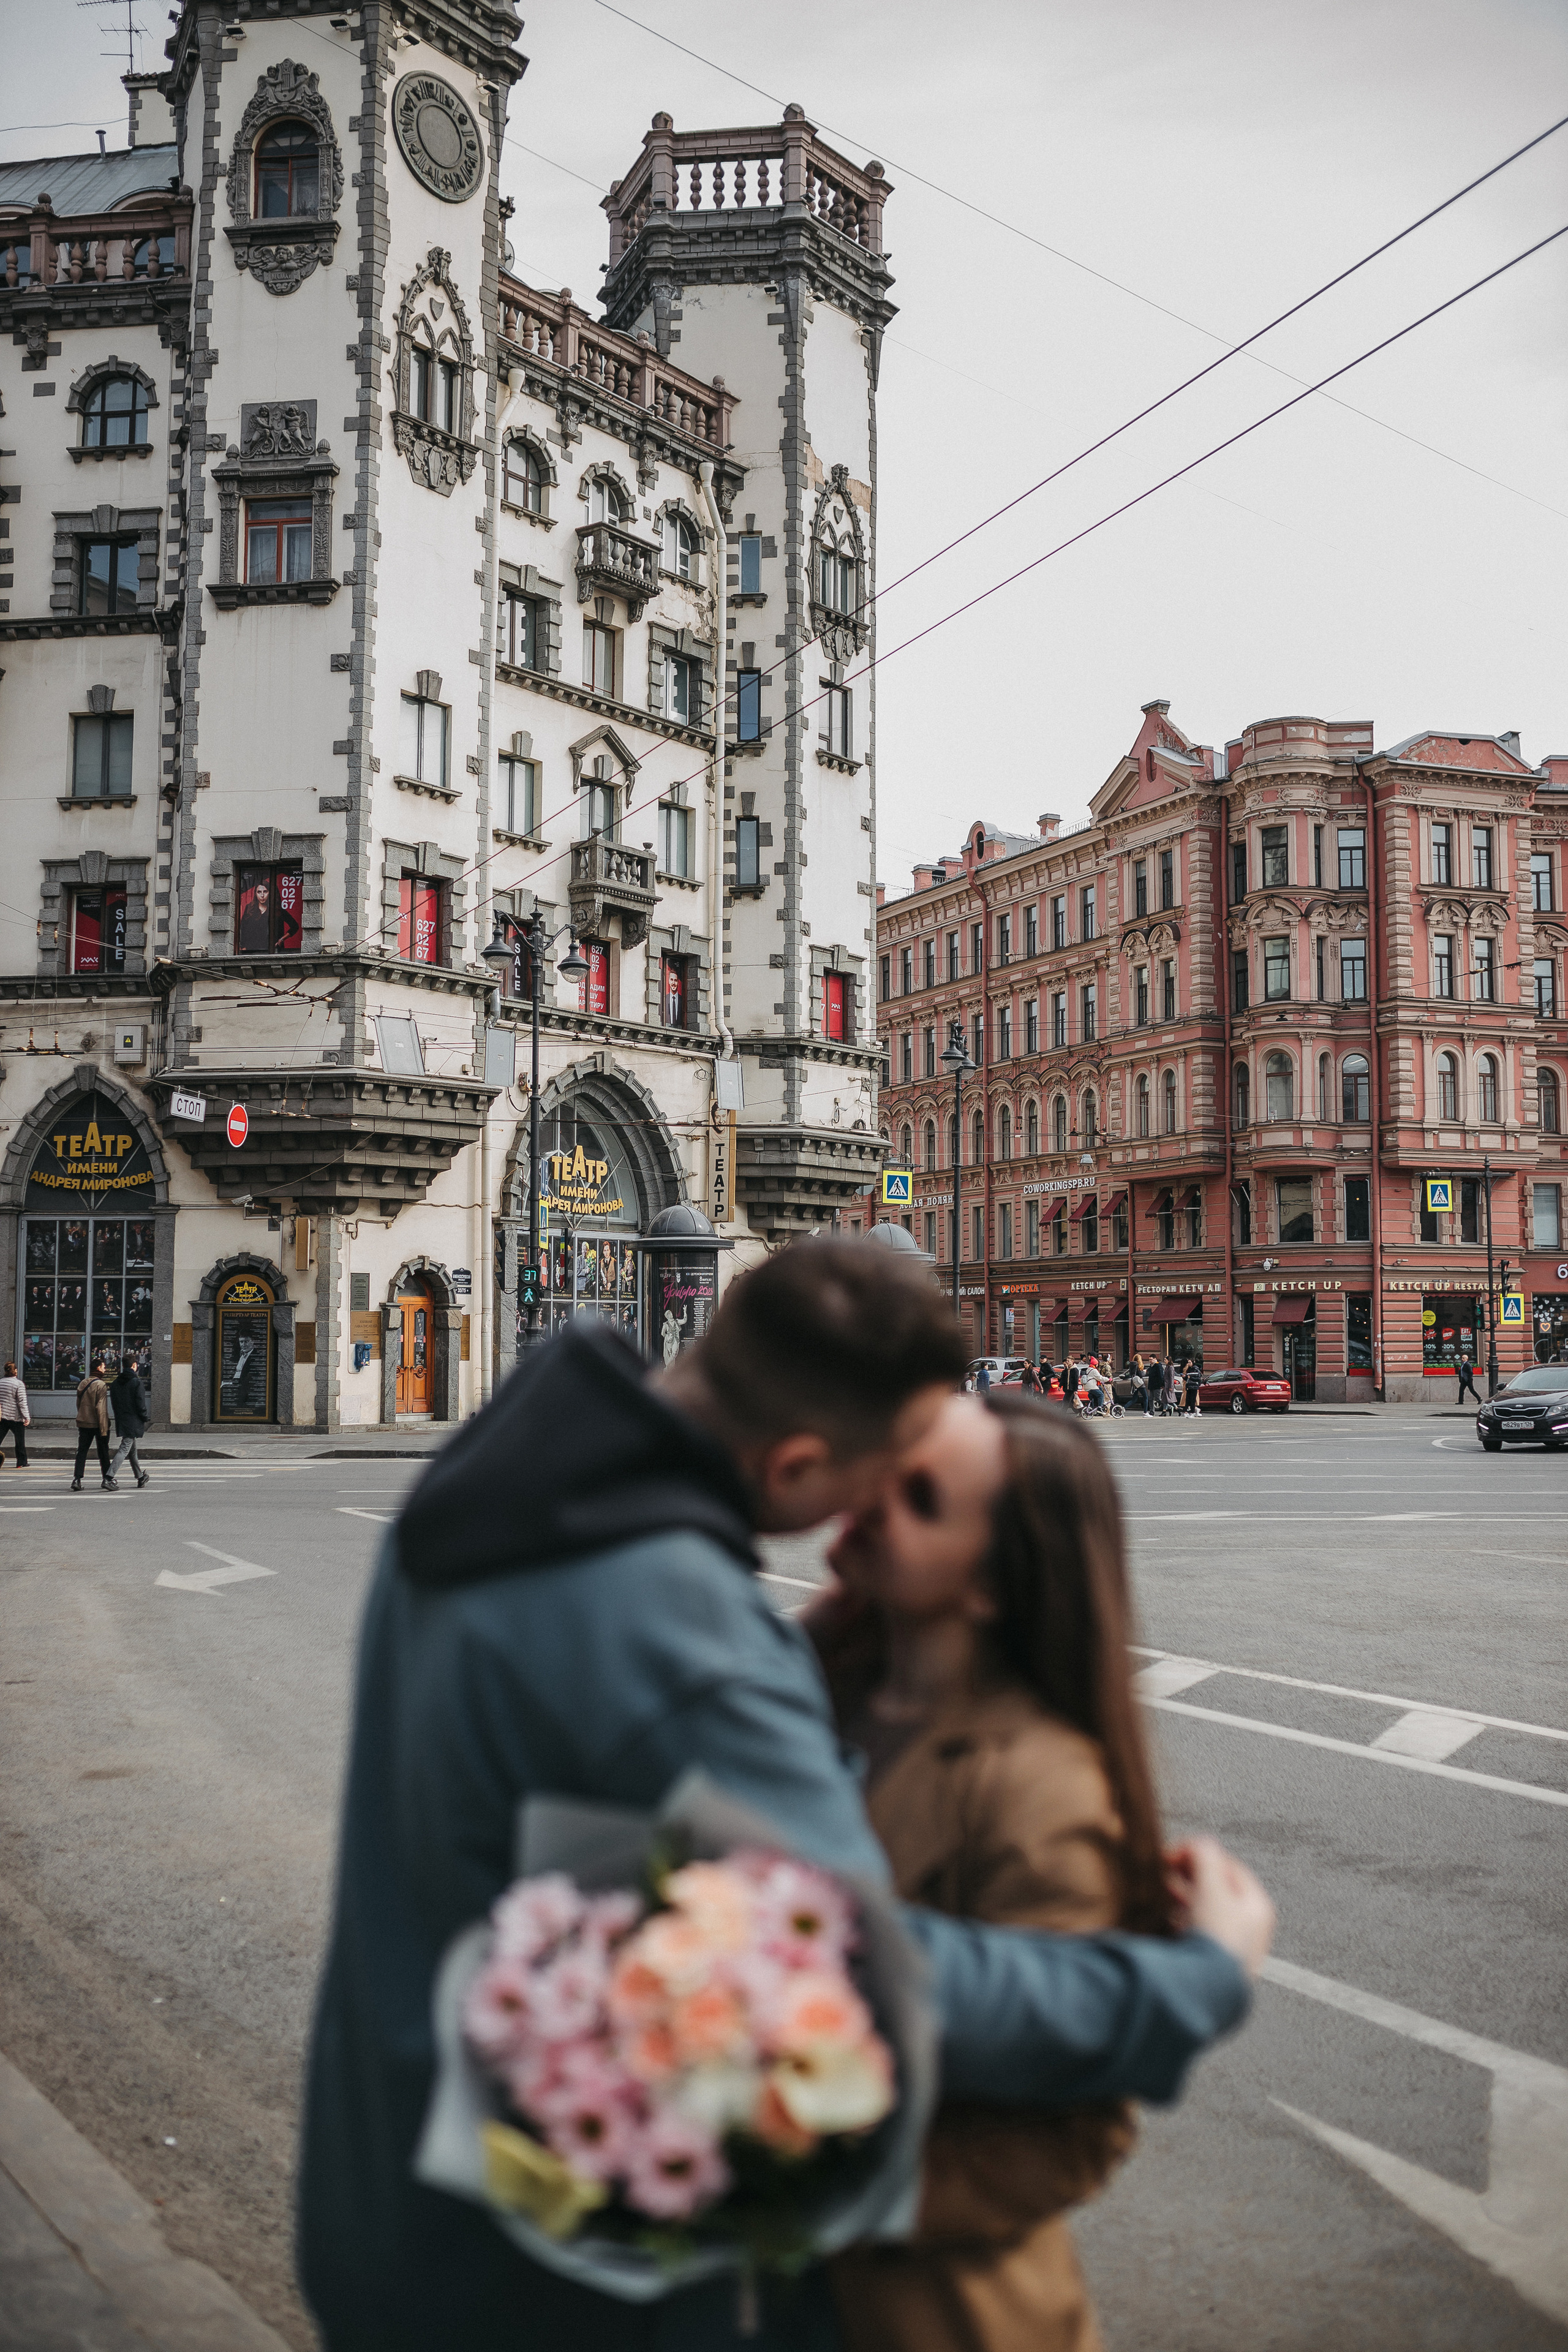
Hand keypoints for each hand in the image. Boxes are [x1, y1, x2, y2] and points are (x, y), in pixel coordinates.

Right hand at [1165, 1836, 1274, 1977]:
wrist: (1206, 1986)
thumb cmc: (1216, 1939)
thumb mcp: (1211, 1886)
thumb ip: (1205, 1855)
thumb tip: (1197, 1842)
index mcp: (1258, 1906)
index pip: (1228, 1865)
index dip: (1199, 1853)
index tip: (1174, 1854)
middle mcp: (1251, 1927)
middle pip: (1218, 1888)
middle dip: (1189, 1876)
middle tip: (1167, 1872)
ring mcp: (1234, 1946)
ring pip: (1207, 1910)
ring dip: (1184, 1897)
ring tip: (1163, 1894)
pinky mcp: (1215, 1962)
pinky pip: (1198, 1931)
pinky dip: (1183, 1920)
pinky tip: (1168, 1921)